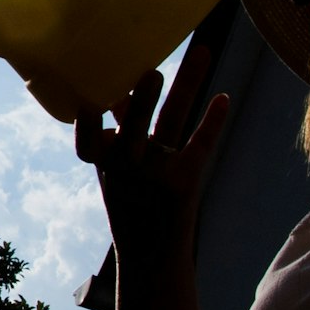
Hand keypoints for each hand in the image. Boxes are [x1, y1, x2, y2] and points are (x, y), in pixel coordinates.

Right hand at [75, 47, 229, 260]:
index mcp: (105, 165)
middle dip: (142, 100)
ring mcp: (159, 171)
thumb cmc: (128, 206)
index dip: (87, 126)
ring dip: (185, 89)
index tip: (86, 107)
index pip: (89, 143)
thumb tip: (120, 90)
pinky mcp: (187, 178)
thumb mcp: (112, 173)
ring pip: (171, 122)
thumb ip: (116, 135)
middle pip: (135, 126)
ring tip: (202, 54)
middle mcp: (130, 166)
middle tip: (152, 72)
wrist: (151, 255)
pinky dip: (212, 121)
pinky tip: (223, 98)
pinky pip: (200, 144)